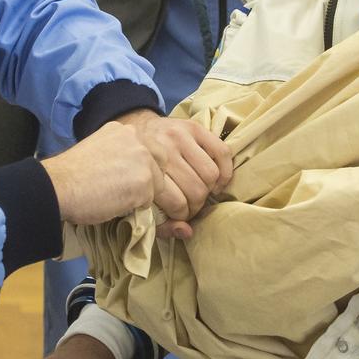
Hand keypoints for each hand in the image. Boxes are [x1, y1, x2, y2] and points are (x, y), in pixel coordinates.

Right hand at [41, 120, 163, 224]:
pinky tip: (116, 205)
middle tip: (130, 190)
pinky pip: (150, 201)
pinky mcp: (145, 182)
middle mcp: (138, 139)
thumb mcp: (99, 149)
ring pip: (158, 184)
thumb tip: (131, 171)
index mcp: (125, 130)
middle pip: (162, 162)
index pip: (150, 148)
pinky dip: (136, 207)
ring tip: (118, 199)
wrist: (59, 186)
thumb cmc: (71, 173)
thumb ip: (120, 154)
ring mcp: (144, 160)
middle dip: (151, 178)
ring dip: (143, 195)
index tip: (128, 177)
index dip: (143, 165)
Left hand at [115, 109, 232, 232]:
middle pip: (196, 189)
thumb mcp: (140, 197)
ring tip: (201, 193)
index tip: (179, 216)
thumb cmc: (138, 170)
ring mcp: (179, 135)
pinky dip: (225, 171)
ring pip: (210, 174)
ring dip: (209, 190)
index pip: (177, 203)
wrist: (134, 131)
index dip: (181, 216)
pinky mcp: (193, 127)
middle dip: (196, 206)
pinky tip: (216, 182)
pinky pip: (222, 152)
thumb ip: (160, 222)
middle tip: (191, 207)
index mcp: (146, 168)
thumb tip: (187, 232)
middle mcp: (163, 149)